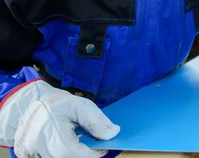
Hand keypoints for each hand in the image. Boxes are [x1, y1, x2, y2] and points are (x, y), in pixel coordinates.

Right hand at [0, 80, 119, 157]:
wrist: (32, 103)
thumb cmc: (57, 103)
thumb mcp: (80, 105)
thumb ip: (96, 120)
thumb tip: (112, 134)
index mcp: (51, 128)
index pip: (73, 151)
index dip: (92, 153)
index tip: (103, 148)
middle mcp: (38, 142)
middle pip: (66, 156)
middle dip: (83, 152)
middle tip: (91, 143)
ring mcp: (31, 150)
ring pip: (59, 157)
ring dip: (71, 152)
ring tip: (75, 138)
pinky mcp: (28, 153)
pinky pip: (50, 156)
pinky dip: (62, 152)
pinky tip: (65, 143)